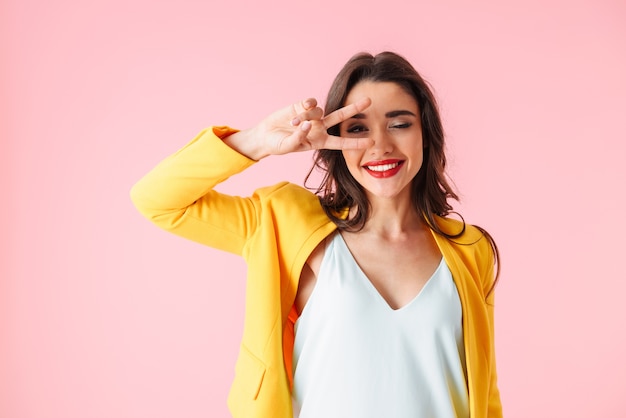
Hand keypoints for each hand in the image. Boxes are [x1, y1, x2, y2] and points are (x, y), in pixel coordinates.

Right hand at [225, 97, 371, 159]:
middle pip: (341, 117)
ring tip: (292, 123)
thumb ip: (299, 138)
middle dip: (354, 109)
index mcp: (320, 141)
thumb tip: (307, 125)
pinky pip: (311, 102)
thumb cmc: (278, 145)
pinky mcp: (302, 106)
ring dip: (307, 116)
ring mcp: (312, 116)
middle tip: (369, 101)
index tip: (371, 142)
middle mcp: (319, 128)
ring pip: (319, 111)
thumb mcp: (288, 146)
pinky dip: (308, 103)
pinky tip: (302, 107)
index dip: (356, 142)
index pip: (341, 142)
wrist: (265, 135)